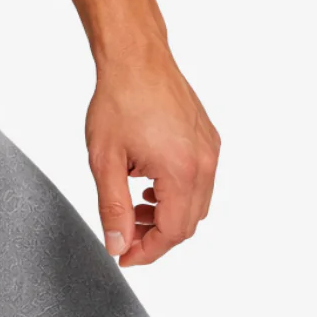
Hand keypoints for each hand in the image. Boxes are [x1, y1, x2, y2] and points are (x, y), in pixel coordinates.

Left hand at [86, 46, 219, 265]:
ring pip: (197, 205)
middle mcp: (205, 163)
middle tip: (124, 237)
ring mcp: (211, 151)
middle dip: (156, 238)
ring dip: (167, 217)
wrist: (136, 59)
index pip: (172, 232)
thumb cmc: (118, 102)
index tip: (123, 257)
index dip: (147, 252)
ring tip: (133, 209)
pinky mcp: (209, 140)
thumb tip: (117, 245)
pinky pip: (201, 182)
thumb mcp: (104, 161)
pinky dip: (177, 195)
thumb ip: (112, 208)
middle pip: (188, 224)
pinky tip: (148, 187)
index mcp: (181, 171)